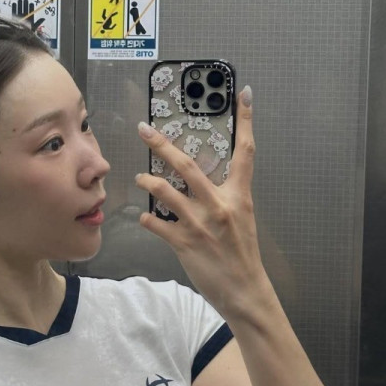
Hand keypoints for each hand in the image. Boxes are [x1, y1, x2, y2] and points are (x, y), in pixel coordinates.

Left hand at [135, 87, 270, 318]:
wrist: (245, 291)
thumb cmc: (242, 256)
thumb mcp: (242, 221)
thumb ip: (224, 200)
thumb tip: (201, 185)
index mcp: (239, 196)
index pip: (245, 152)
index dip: (246, 121)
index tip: (244, 94)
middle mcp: (220, 206)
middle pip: (187, 166)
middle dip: (162, 145)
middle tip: (144, 130)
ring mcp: (201, 224)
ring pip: (165, 192)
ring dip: (147, 183)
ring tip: (139, 179)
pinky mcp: (185, 244)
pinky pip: (157, 225)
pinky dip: (148, 220)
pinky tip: (144, 219)